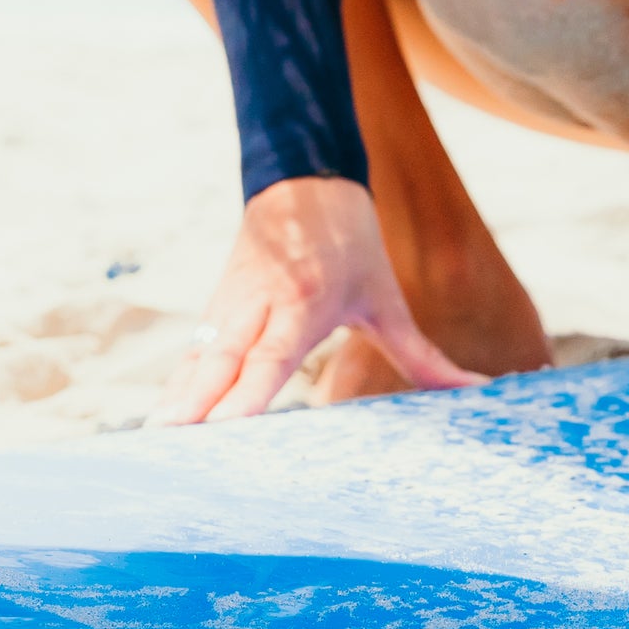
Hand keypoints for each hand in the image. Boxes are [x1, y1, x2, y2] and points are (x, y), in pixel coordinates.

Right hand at [149, 176, 481, 423]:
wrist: (304, 179)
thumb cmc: (351, 243)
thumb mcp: (386, 299)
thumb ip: (422, 355)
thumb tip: (476, 390)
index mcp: (304, 302)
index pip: (269, 355)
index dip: (244, 391)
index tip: (221, 426)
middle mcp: (258, 305)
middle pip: (218, 363)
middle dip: (192, 407)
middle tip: (167, 448)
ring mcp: (229, 306)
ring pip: (196, 360)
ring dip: (175, 401)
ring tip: (153, 447)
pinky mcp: (215, 309)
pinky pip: (191, 355)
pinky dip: (176, 387)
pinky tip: (162, 423)